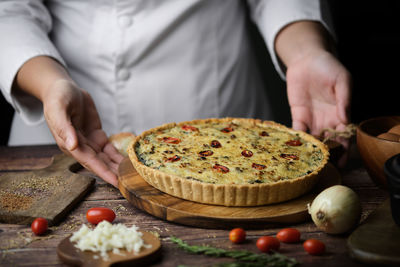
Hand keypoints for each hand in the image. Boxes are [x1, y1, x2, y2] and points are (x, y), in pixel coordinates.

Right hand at [42, 80, 123, 186]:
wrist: (63, 88)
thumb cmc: (58, 97)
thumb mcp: (58, 109)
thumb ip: (64, 127)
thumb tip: (72, 145)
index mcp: (69, 143)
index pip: (89, 162)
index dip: (103, 172)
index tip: (115, 182)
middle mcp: (80, 146)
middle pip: (99, 164)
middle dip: (113, 174)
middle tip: (129, 184)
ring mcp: (89, 142)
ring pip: (106, 159)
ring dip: (118, 168)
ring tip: (133, 177)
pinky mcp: (97, 136)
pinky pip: (109, 149)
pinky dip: (118, 156)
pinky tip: (129, 163)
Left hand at [286, 50, 351, 165]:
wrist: (307, 60)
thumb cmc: (329, 68)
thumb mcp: (342, 80)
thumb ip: (344, 99)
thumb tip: (346, 118)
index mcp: (341, 114)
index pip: (344, 137)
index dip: (344, 150)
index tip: (343, 163)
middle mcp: (327, 121)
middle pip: (328, 143)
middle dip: (328, 157)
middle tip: (323, 169)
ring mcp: (312, 119)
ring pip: (313, 140)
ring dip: (311, 152)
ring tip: (308, 165)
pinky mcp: (298, 115)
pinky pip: (297, 130)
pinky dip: (296, 140)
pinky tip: (294, 150)